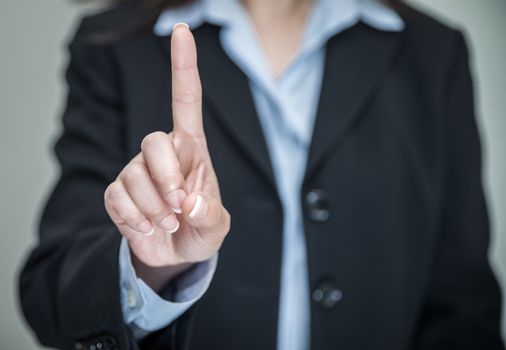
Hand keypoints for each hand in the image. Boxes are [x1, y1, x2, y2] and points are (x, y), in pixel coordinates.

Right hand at [104, 24, 229, 290]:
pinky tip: (149, 227)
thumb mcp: (216, 225)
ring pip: (133, 177)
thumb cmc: (201, 227)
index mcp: (192, 149)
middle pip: (152, 143)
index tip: (181, 30)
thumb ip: (209, 214)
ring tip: (169, 222)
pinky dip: (134, 219)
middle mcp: (162, 153)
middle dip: (166, 180)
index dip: (183, 66)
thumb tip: (189, 203)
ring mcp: (137, 170)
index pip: (186, 101)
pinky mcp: (118, 191)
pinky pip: (116, 198)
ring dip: (154, 209)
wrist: (177, 253)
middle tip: (180, 208)